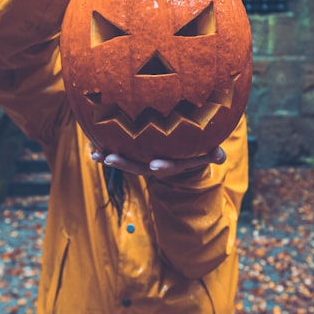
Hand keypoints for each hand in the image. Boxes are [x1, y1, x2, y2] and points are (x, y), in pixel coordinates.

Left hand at [90, 143, 226, 178]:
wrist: (180, 157)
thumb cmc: (195, 149)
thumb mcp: (206, 152)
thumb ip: (213, 154)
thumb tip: (221, 156)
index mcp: (172, 163)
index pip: (167, 165)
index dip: (161, 165)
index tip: (155, 165)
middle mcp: (154, 164)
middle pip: (138, 167)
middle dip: (124, 163)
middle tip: (110, 158)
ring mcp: (142, 160)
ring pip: (125, 161)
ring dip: (110, 158)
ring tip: (96, 154)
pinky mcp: (132, 154)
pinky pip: (117, 151)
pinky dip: (105, 149)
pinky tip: (92, 146)